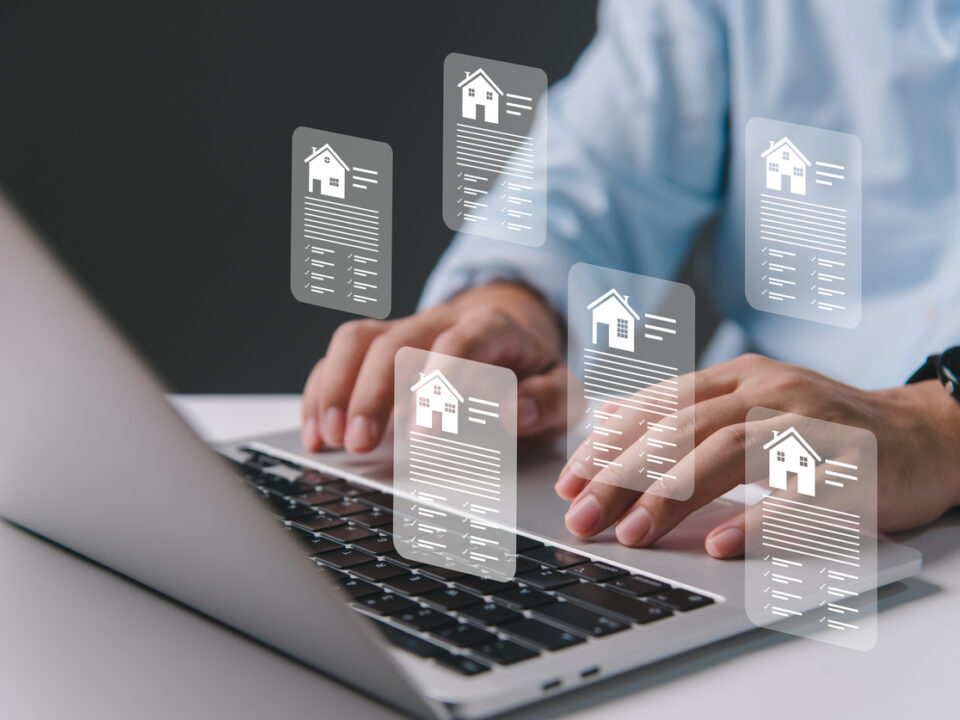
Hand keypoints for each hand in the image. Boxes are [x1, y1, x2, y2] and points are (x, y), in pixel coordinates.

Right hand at [301, 283, 565, 451]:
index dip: (438, 385)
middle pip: (397, 341)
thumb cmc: (533, 370)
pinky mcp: (380, 343)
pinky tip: (318, 431)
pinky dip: (322, 390)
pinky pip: (341, 354)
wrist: (511, 333)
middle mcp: (442, 320)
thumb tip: (515, 413)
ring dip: (338, 388)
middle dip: (374, 393)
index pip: (460, 344)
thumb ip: (548, 401)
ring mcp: (406, 328)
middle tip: (361, 443)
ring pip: (359, 339)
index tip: (422, 434)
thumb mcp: (564, 388)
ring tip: (330, 437)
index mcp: (492, 326)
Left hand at [555, 354, 959, 556]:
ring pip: (728, 453)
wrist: (924, 436)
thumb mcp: (747, 405)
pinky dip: (757, 519)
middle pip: (682, 429)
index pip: (659, 405)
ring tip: (635, 535)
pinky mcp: (852, 465)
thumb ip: (680, 408)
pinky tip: (721, 544)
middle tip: (584, 517)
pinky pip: (799, 491)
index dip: (609, 443)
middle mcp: (769, 391)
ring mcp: (811, 423)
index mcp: (739, 378)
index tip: (570, 482)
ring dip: (673, 496)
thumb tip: (607, 412)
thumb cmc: (822, 429)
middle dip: (624, 475)